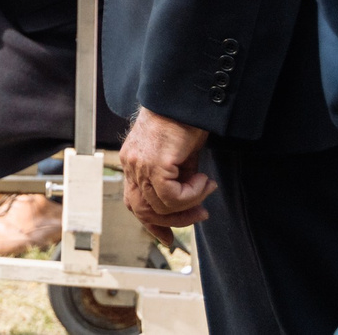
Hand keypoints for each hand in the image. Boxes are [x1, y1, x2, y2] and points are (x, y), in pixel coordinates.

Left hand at [119, 110, 214, 237]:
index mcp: (133, 163)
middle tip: (201, 213)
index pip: (133, 203)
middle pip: (142, 210)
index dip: (151, 224)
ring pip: (159, 207)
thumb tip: (190, 205)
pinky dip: (192, 195)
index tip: (168, 238)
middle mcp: (131, 165)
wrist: (183, 99)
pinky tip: (204, 180)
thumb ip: (177, 180)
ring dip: (188, 206)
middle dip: (174, 220)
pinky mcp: (153, 163)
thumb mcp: (179, 158)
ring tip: (206, 189)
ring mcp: (139, 164)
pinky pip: (171, 196)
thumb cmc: (183, 122)